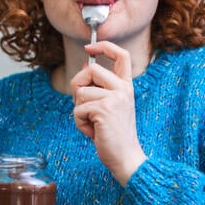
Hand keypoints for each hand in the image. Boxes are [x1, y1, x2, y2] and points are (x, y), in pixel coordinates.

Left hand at [70, 41, 146, 184]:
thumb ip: (99, 89)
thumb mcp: (110, 107)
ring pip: (80, 93)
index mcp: (126, 86)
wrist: (125, 158)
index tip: (90, 47)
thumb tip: (82, 70)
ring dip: (79, 112)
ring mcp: (115, 98)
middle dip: (78, 86)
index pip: (121, 55)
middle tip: (83, 105)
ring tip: (93, 124)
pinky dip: (80, 123)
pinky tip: (93, 132)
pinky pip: (78, 109)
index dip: (104, 46)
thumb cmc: (114, 135)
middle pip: (91, 70)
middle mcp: (123, 89)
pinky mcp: (104, 109)